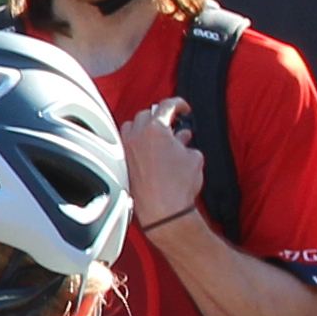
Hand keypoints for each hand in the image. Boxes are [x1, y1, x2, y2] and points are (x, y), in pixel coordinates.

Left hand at [115, 98, 207, 232]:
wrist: (163, 211)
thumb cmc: (178, 187)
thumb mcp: (193, 158)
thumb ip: (185, 142)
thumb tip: (182, 138)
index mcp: (155, 130)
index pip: (166, 106)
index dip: (179, 104)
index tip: (183, 108)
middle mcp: (137, 136)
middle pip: (147, 114)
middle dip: (161, 116)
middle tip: (172, 123)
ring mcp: (127, 150)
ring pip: (132, 127)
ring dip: (145, 127)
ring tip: (158, 136)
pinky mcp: (123, 164)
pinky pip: (127, 144)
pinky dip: (137, 143)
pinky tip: (148, 150)